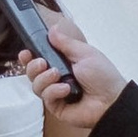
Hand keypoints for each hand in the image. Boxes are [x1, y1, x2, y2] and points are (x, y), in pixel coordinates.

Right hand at [18, 14, 124, 131]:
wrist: (112, 99)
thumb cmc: (103, 76)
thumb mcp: (84, 53)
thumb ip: (65, 43)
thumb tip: (53, 29)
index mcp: (62, 64)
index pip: (39, 60)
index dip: (29, 57)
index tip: (25, 53)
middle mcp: (56, 79)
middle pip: (33, 73)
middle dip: (33, 67)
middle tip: (42, 63)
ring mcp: (56, 94)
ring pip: (36, 86)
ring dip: (44, 78)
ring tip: (57, 75)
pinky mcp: (57, 107)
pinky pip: (46, 98)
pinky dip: (53, 91)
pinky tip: (66, 89)